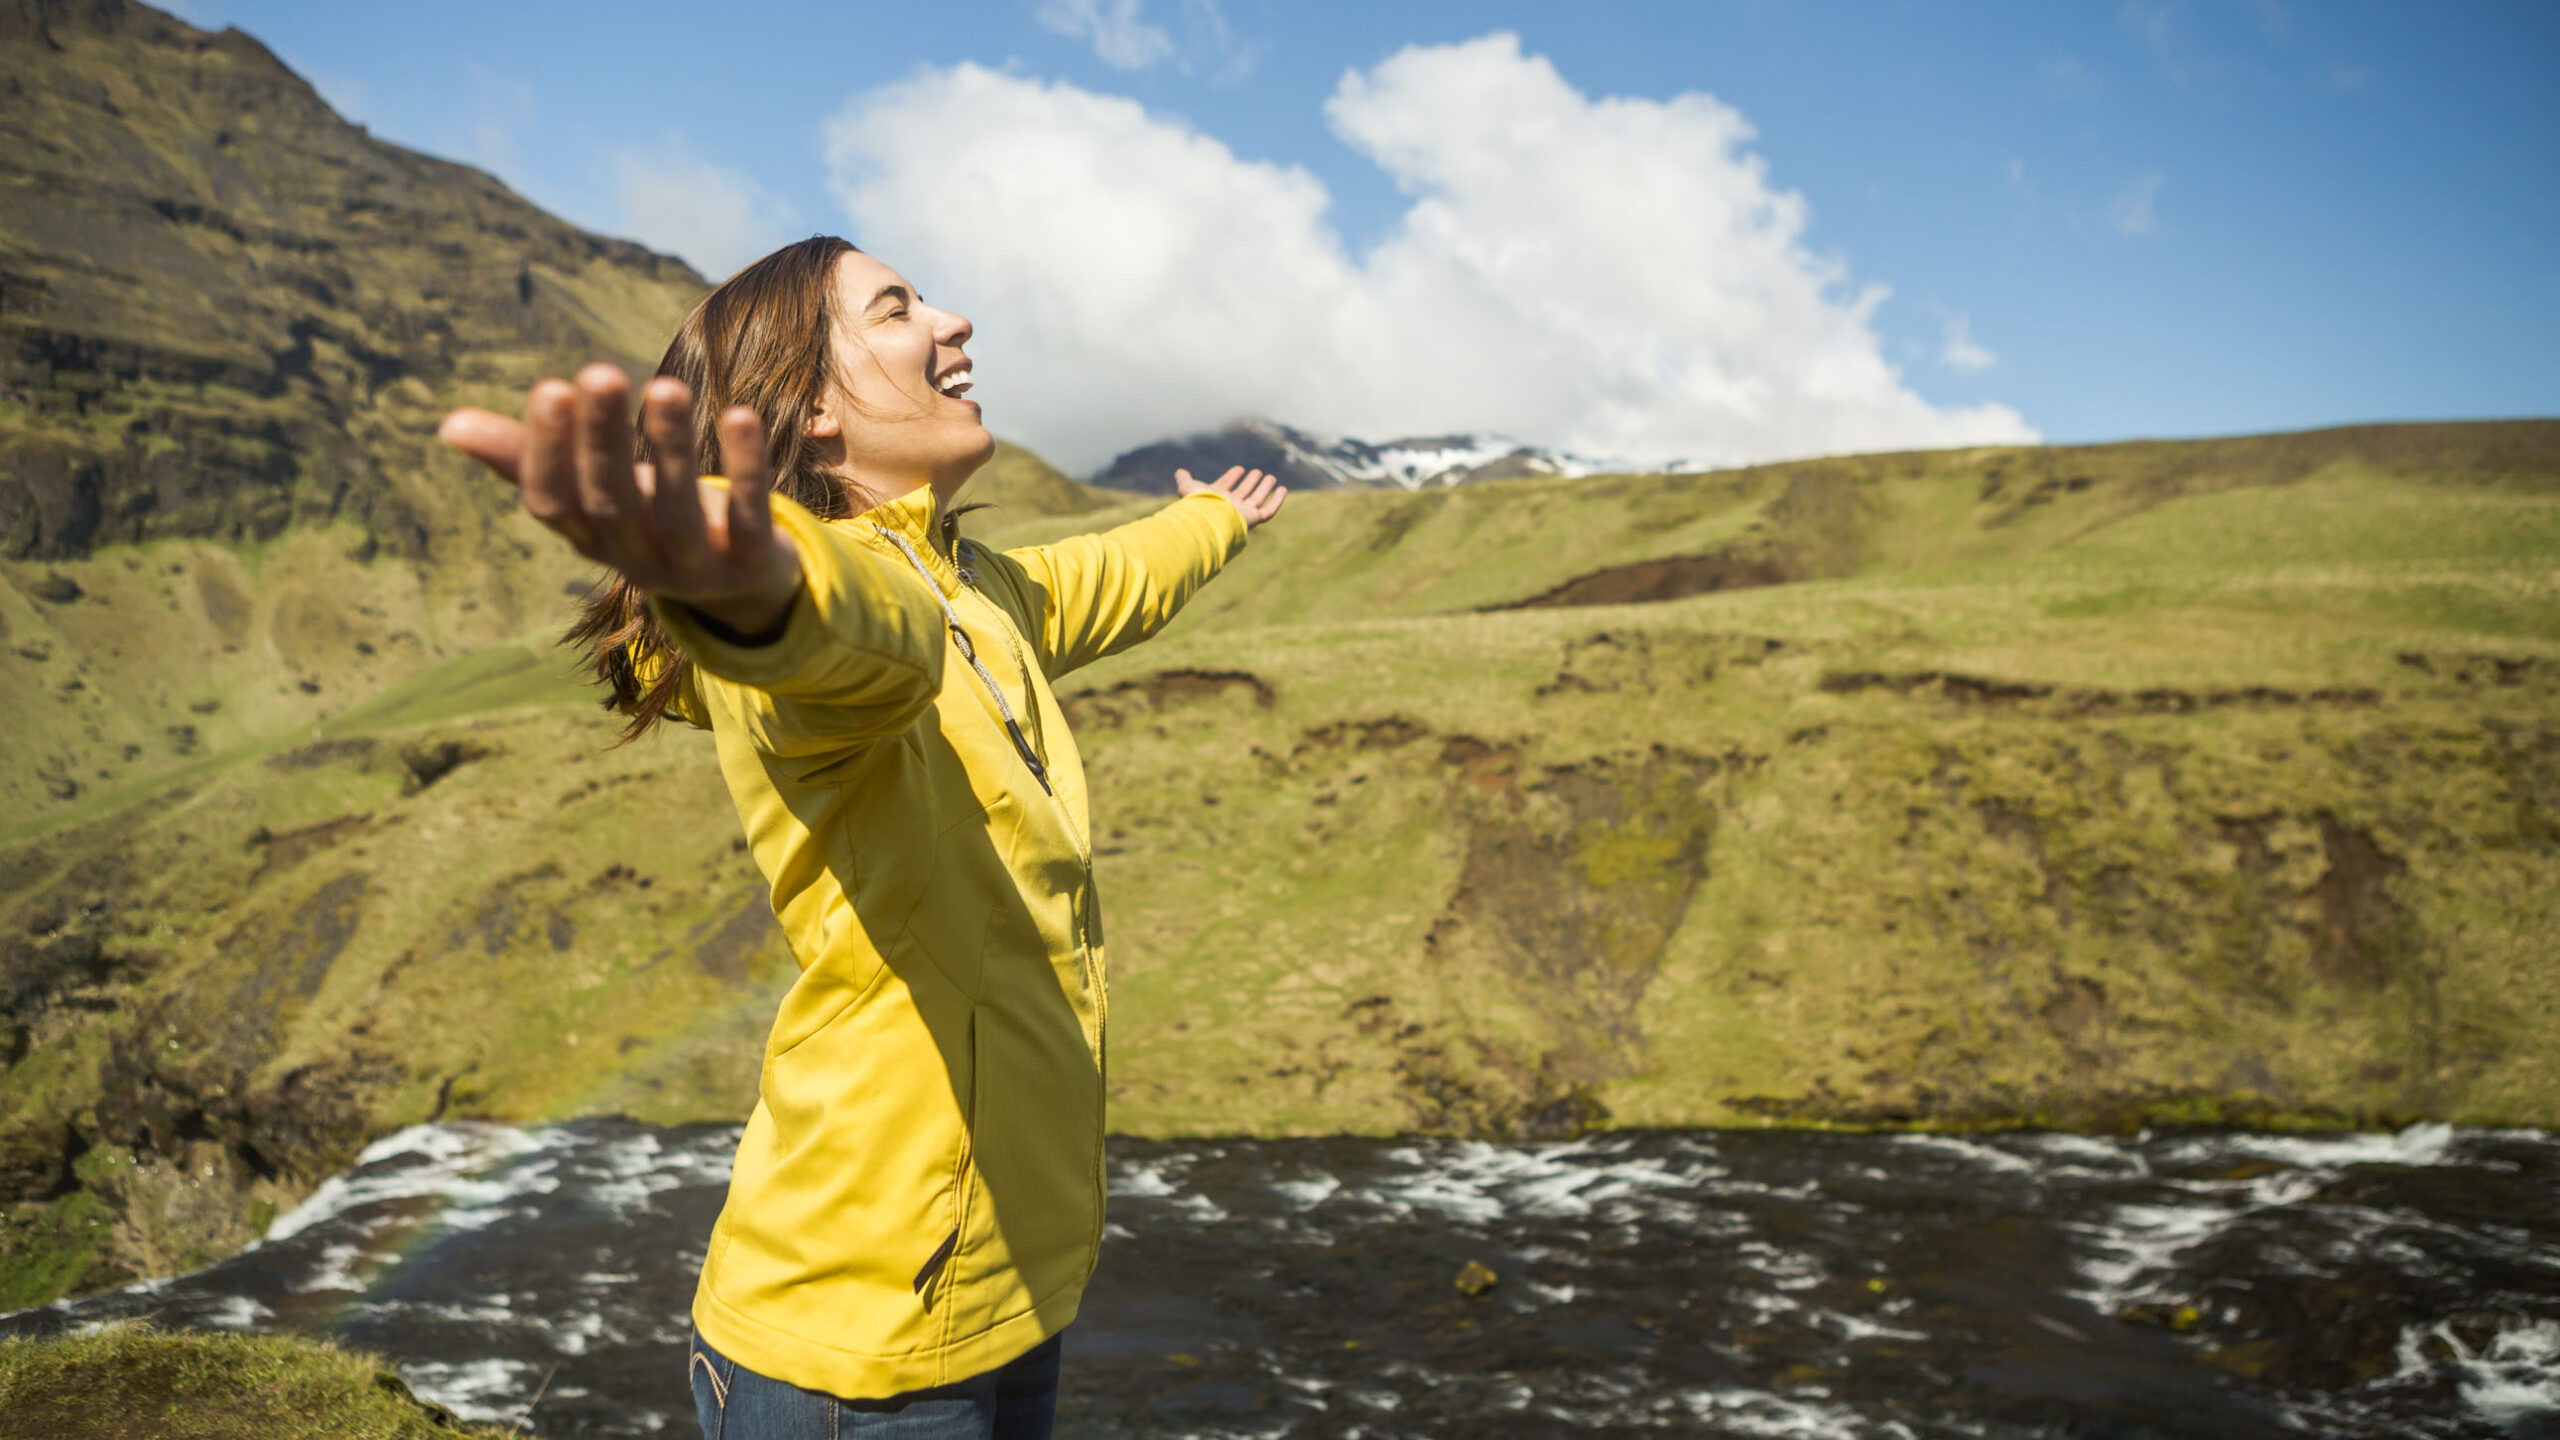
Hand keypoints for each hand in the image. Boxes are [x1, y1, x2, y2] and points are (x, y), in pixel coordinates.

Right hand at [437, 365, 802, 634]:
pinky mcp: (753, 562)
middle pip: (612, 502)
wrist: (740, 581)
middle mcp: (636, 559)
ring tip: (668, 386)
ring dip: (673, 447)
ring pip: (679, 511)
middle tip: (599, 374)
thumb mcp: (594, 491)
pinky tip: (741, 415)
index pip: (554, 502)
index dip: (548, 453)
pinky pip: (750, 517)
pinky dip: (746, 470)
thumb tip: (448, 425)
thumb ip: (529, 458)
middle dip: (604, 440)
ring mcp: (696, 567)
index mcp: (589, 537)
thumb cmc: (651, 516)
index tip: (549, 388)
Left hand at [1175, 466, 1286, 527]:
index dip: (1232, 478)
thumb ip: (1184, 479)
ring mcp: (1243, 513)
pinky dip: (1277, 500)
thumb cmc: (1199, 502)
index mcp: (1216, 499)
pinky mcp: (1255, 518)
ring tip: (1270, 477)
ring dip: (1264, 488)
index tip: (1239, 469)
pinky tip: (1283, 489)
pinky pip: (1269, 510)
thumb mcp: (1188, 487)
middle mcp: (1230, 506)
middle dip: (1250, 483)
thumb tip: (1180, 472)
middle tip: (1258, 472)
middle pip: (1243, 494)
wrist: (1210, 517)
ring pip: (1257, 499)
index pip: (1226, 487)